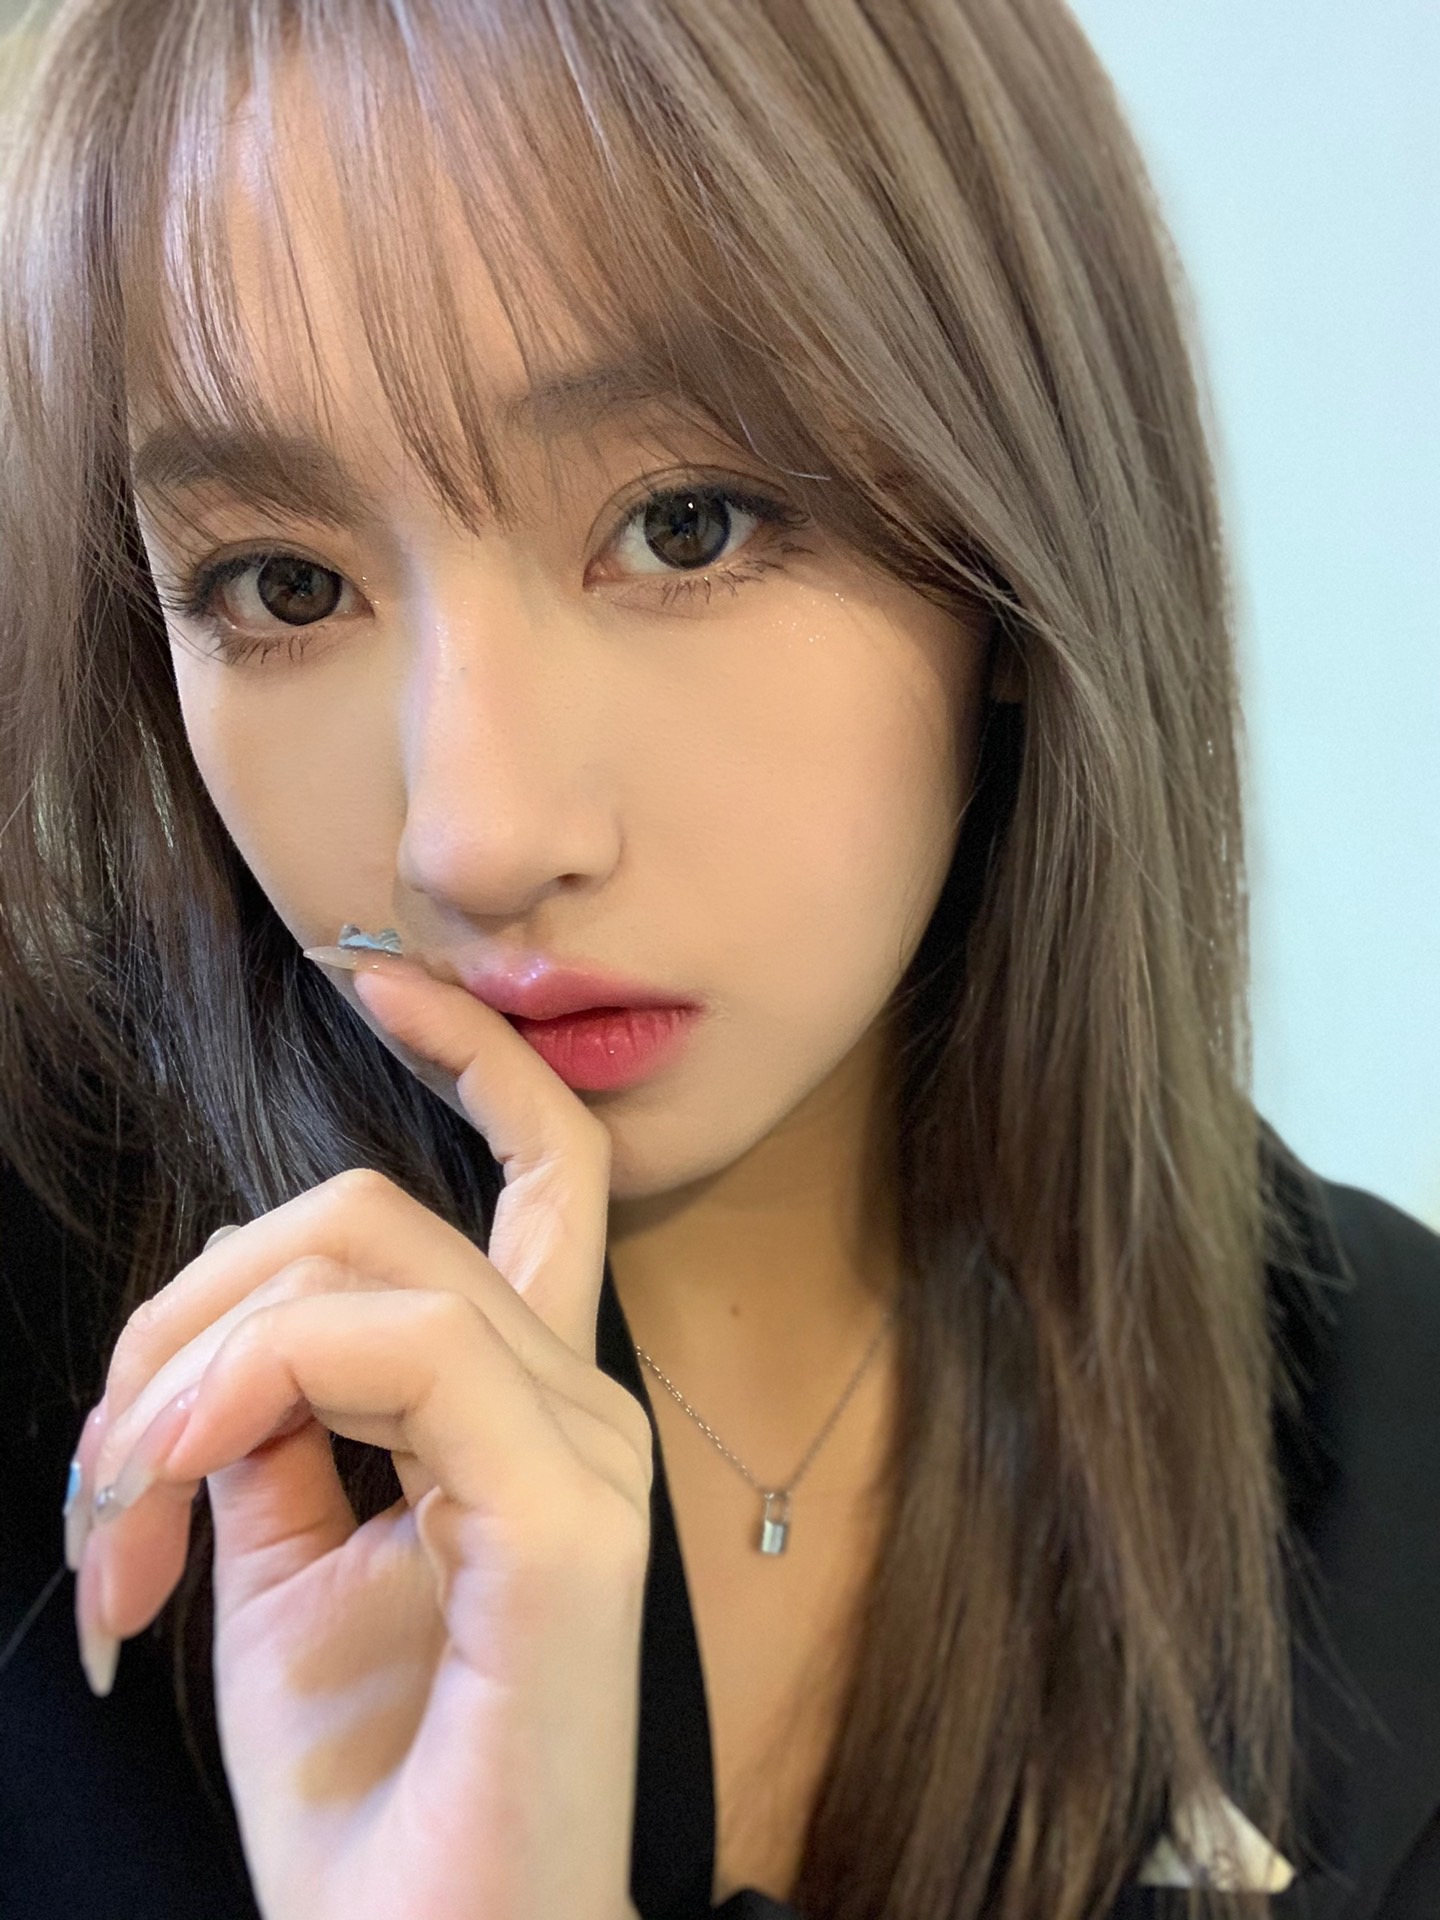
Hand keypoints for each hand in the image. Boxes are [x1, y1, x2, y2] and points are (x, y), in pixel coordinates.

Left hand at [70, 954, 651, 1919]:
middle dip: (195, 1299)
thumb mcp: (282, 1580)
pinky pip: (395, 1349)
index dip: (471, 1063)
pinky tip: (168, 1494)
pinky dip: (244, 1391)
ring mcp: (585, 1457)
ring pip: (367, 1263)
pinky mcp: (564, 1519)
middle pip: (375, 1216)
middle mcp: (582, 1411)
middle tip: (106, 1464)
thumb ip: (276, 1441)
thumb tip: (222, 1358)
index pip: (541, 1180)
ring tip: (120, 1510)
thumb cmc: (364, 1808)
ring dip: (193, 1358)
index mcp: (533, 1414)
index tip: (379, 982)